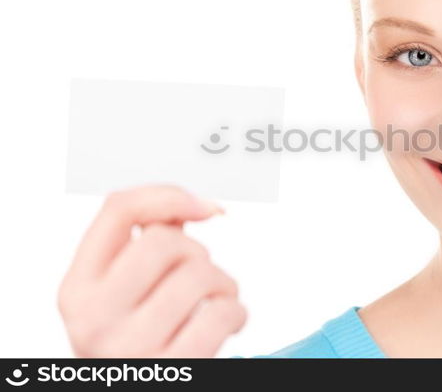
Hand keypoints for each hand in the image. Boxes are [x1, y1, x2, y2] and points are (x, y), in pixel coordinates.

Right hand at [57, 184, 245, 356]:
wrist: (137, 389)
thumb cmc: (138, 341)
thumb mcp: (124, 293)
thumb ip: (147, 245)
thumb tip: (190, 204)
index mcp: (78, 288)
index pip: (118, 210)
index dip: (169, 195)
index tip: (202, 207)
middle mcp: (94, 318)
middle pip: (164, 241)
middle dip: (198, 252)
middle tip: (201, 275)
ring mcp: (129, 348)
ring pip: (199, 275)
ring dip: (224, 284)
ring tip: (215, 302)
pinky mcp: (170, 369)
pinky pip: (221, 313)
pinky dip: (236, 312)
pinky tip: (225, 322)